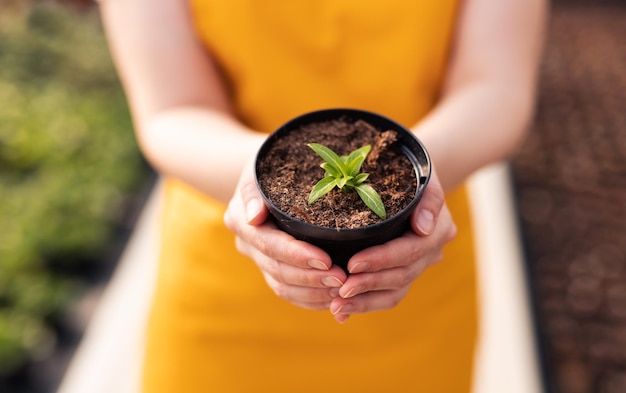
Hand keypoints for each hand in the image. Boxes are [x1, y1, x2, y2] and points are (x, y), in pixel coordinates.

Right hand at [224, 160, 347, 309]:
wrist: (264, 172)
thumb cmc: (269, 163)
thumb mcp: (260, 167)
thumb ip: (254, 192)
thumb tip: (253, 217)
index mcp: (240, 219)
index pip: (270, 245)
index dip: (297, 256)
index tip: (326, 260)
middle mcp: (246, 244)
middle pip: (278, 270)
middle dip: (311, 278)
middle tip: (342, 279)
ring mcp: (258, 259)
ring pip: (282, 287)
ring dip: (313, 293)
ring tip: (342, 291)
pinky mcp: (271, 269)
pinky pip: (288, 293)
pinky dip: (310, 300)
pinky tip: (333, 300)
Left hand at [329, 169, 456, 322]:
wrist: (414, 177)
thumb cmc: (411, 171)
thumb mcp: (422, 173)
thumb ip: (428, 198)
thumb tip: (423, 227)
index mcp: (437, 229)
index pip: (410, 250)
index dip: (382, 259)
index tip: (352, 263)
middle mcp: (431, 252)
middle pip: (402, 276)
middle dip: (369, 284)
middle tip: (339, 290)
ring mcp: (418, 266)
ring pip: (395, 293)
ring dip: (364, 302)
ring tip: (336, 307)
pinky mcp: (403, 274)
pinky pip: (387, 295)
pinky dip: (364, 304)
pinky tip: (341, 312)